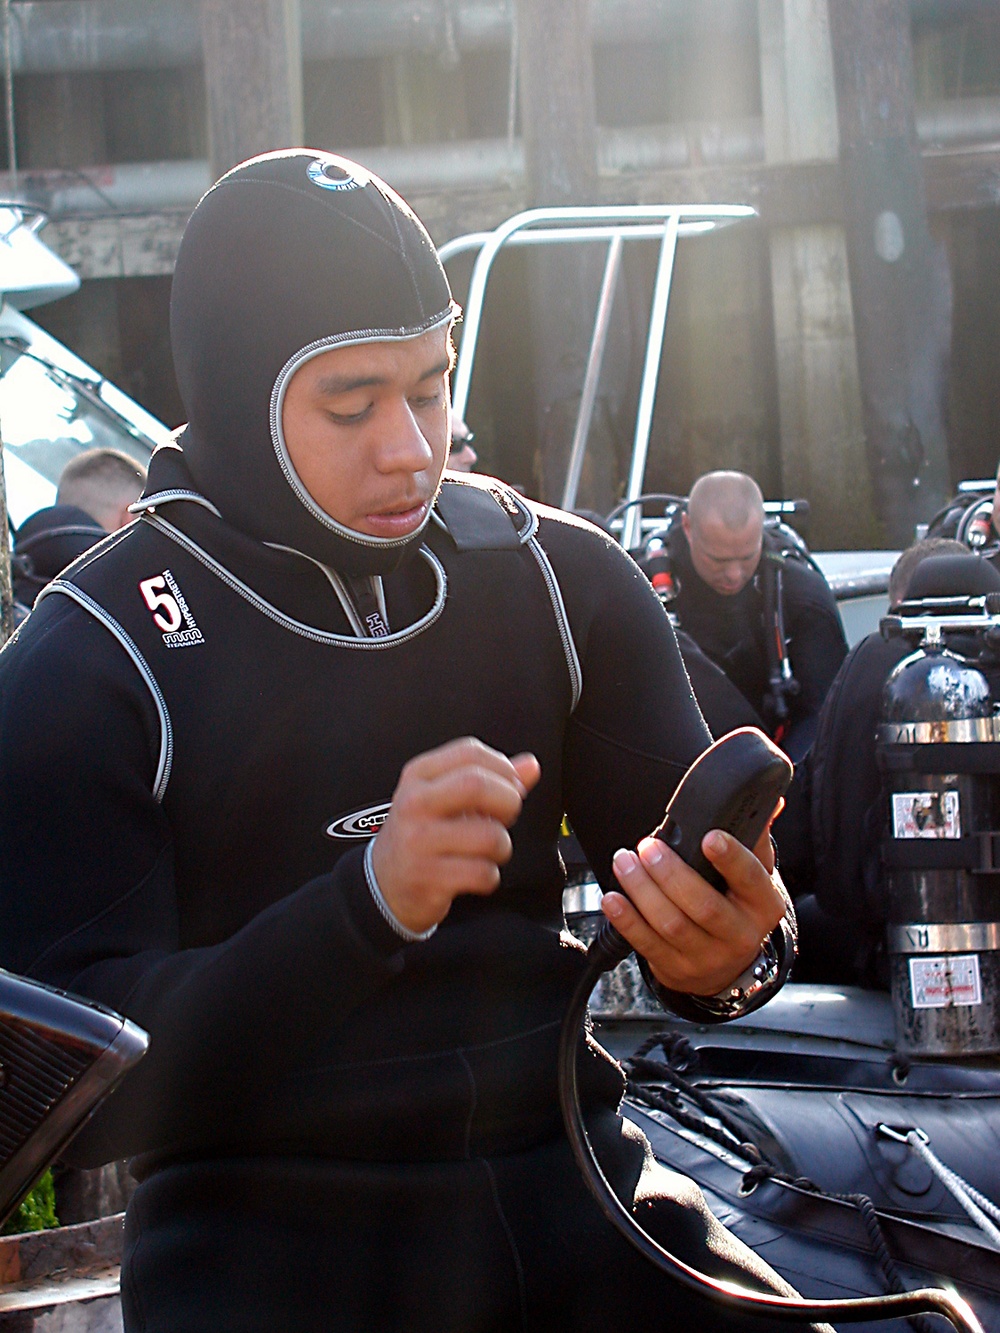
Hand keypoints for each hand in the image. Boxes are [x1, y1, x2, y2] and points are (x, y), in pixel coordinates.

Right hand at [371, 737, 540, 933]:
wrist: (383, 884)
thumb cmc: (421, 834)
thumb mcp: (446, 797)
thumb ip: (491, 778)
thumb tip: (530, 765)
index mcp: (419, 776)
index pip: (470, 753)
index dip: (503, 768)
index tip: (511, 786)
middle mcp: (415, 804)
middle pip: (476, 785)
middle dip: (508, 801)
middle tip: (505, 815)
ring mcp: (419, 841)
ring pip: (489, 835)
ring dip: (501, 847)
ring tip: (487, 850)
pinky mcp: (428, 877)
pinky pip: (483, 873)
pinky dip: (489, 876)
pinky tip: (474, 872)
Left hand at [600, 817, 784, 995]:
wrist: (728, 966)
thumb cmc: (737, 906)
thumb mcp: (754, 876)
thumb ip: (754, 838)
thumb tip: (770, 802)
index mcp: (764, 905)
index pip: (751, 878)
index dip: (731, 858)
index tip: (708, 837)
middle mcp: (740, 935)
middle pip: (704, 906)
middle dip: (671, 873)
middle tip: (648, 847)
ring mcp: (708, 956)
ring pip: (671, 925)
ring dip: (642, 890)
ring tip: (625, 862)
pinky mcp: (677, 968)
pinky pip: (647, 944)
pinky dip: (627, 920)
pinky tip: (613, 898)